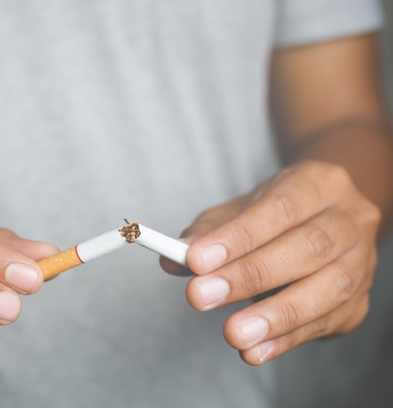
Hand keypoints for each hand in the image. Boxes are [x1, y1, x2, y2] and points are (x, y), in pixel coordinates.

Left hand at [161, 161, 380, 364]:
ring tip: (233, 334)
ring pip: (328, 289)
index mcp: (318, 183)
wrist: (328, 217)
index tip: (196, 261)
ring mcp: (361, 262)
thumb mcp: (240, 209)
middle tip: (201, 297)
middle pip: (307, 247)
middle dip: (249, 276)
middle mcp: (349, 219)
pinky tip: (254, 350)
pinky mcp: (360, 303)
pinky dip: (287, 340)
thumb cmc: (277, 213)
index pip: (279, 209)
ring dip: (275, 316)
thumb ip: (207, 232)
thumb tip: (173, 259)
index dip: (238, 237)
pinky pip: (327, 323)